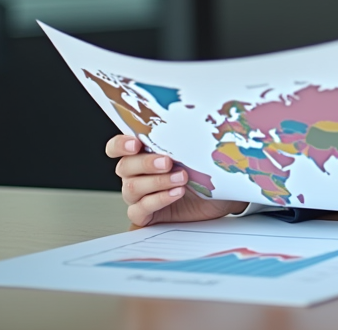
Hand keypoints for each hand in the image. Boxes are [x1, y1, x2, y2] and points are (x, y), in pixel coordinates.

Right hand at [105, 135, 247, 226]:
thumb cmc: (204, 172)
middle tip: (168, 162)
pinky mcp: (146, 214)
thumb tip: (186, 123)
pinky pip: (140, 209)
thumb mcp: (195, 153)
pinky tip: (176, 193)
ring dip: (157, 181)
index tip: (135, 144)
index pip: (118, 147)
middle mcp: (136, 174)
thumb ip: (182, 141)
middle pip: (125, 167)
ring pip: (132, 188)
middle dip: (146, 163)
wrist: (220, 198)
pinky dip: (159, 200)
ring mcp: (139, 195)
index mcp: (142, 153)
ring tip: (181, 178)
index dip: (120, 145)